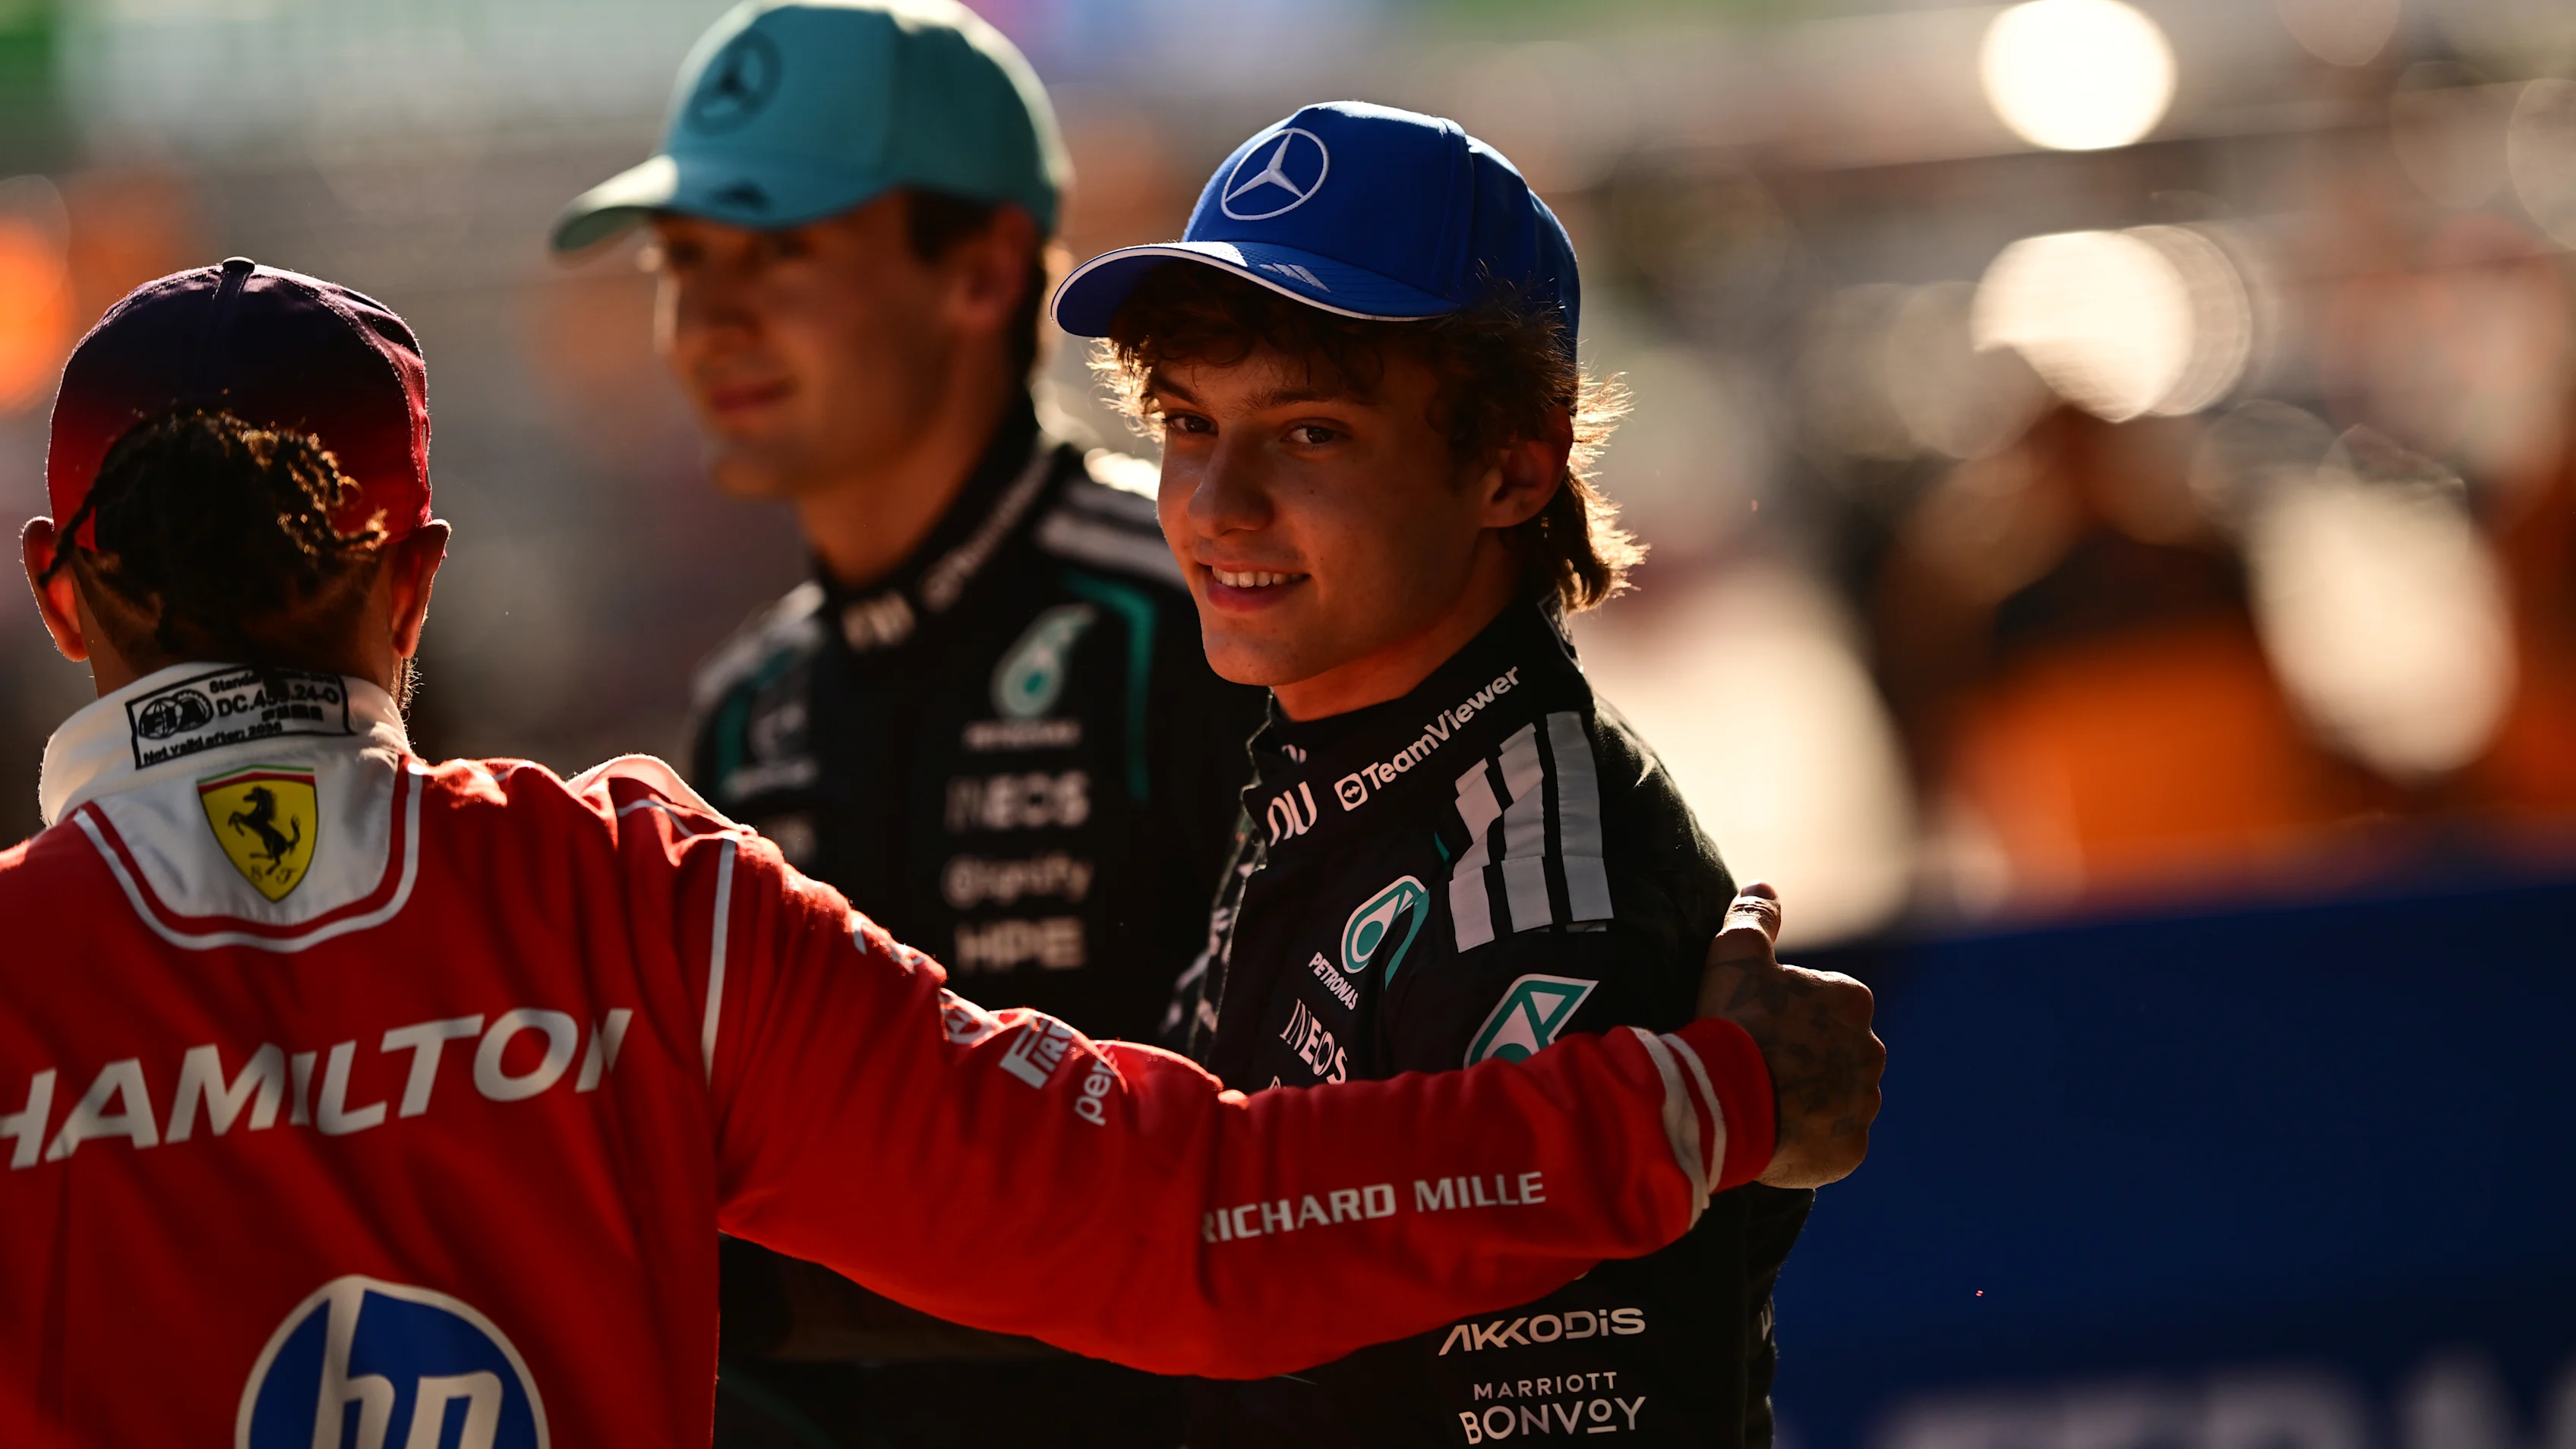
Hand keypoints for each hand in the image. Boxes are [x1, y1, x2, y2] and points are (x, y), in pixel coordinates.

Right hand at [1696, 882, 1882, 1187]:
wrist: (1728, 1098)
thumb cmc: (1735, 1022)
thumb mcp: (1734, 954)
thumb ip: (1753, 916)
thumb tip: (1764, 886)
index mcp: (1851, 1001)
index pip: (1827, 1006)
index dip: (1788, 1017)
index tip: (1756, 1028)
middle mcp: (1870, 1050)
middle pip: (1837, 1054)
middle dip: (1806, 1060)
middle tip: (1758, 1067)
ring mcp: (1862, 1103)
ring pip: (1838, 1100)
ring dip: (1810, 1101)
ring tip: (1763, 1104)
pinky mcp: (1851, 1149)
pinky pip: (1833, 1144)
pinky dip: (1810, 1142)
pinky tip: (1774, 1135)